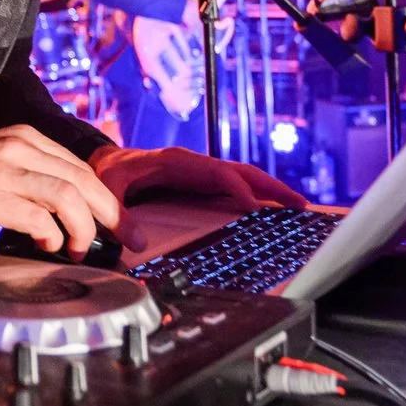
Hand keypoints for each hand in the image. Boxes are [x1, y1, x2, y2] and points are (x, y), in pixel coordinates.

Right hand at [0, 126, 120, 256]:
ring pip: (69, 196)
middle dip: (113, 213)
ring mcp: (5, 171)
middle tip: (130, 238)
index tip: (122, 221)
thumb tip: (66, 208)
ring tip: (81, 248)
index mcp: (24, 138)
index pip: (80, 166)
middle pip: (84, 179)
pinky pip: (39, 216)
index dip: (107, 197)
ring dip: (85, 228)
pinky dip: (53, 235)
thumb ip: (28, 174)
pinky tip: (49, 246)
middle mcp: (20, 148)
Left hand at [90, 144, 304, 255]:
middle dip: (271, 186)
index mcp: (178, 162)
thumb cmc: (110, 172)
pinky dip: (257, 196)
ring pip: (244, 178)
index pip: (217, 173)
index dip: (236, 189)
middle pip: (241, 172)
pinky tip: (271, 210)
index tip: (254, 206)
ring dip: (271, 191)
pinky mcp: (203, 184)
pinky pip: (236, 188)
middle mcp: (196, 165)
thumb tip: (137, 244)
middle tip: (299, 204)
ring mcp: (202, 173)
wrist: (106, 162)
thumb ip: (119, 214)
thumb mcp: (109, 189)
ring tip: (297, 207)